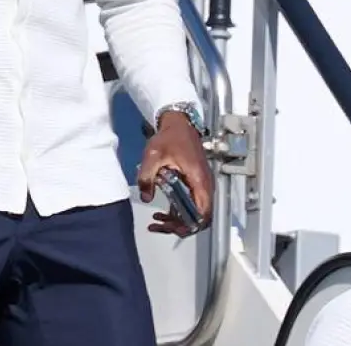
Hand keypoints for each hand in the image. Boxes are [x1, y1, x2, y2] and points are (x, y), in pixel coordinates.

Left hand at [138, 111, 213, 236]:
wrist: (178, 124)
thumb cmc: (170, 137)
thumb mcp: (153, 155)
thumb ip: (147, 177)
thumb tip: (146, 197)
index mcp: (199, 180)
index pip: (204, 213)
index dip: (190, 225)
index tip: (172, 227)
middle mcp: (204, 186)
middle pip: (199, 217)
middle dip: (180, 226)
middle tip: (160, 227)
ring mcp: (200, 186)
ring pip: (194, 213)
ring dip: (177, 221)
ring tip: (156, 223)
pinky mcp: (194, 185)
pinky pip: (190, 205)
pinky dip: (177, 213)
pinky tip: (161, 214)